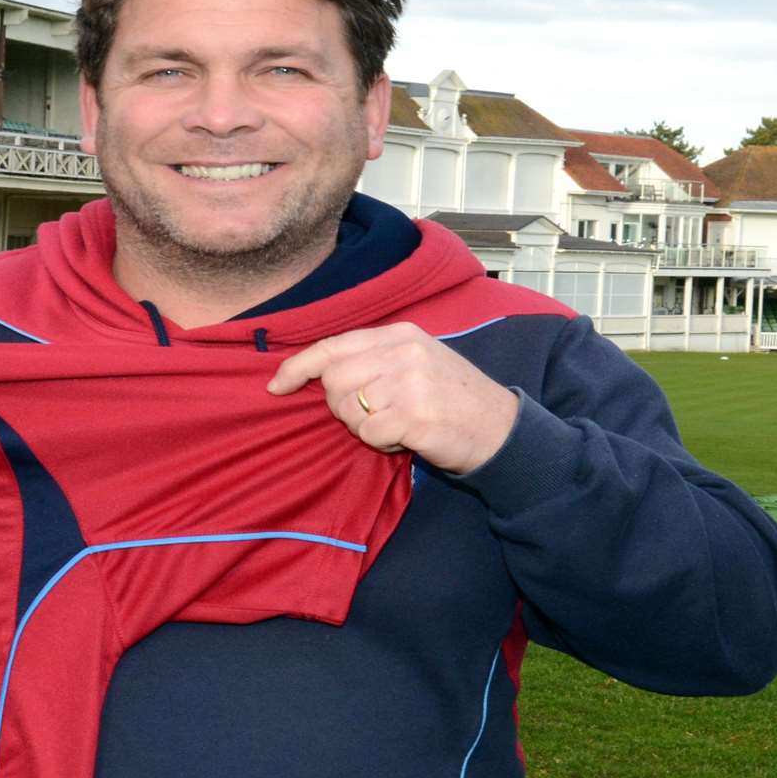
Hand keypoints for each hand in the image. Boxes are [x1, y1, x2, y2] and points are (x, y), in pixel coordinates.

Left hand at [266, 323, 519, 474]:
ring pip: (349, 410)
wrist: (501, 428)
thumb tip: (320, 374)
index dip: (297, 366)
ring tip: (398, 424)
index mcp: (400, 334)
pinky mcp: (415, 415)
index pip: (332, 346)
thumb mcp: (417, 361)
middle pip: (334, 381)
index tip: (275, 386)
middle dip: (343, 408)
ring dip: (366, 428)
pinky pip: (370, 434)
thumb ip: (372, 359)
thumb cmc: (453, 398)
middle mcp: (403, 351)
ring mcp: (410, 382)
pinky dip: (382, 443)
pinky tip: (407, 438)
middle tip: (375, 415)